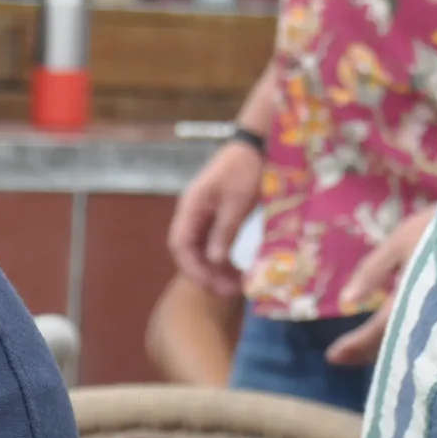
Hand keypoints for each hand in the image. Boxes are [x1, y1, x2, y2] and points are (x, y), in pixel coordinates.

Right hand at [167, 139, 262, 297]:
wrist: (256, 146)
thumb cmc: (245, 168)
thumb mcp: (237, 201)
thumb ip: (224, 230)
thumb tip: (213, 260)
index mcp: (191, 206)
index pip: (180, 244)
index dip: (192, 268)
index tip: (210, 285)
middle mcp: (193, 212)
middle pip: (189, 250)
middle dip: (205, 273)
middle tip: (228, 291)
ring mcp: (204, 214)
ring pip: (202, 249)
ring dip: (215, 268)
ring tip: (236, 286)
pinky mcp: (217, 216)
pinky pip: (214, 242)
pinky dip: (223, 258)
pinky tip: (237, 271)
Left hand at [323, 206, 436, 368]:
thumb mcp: (401, 242)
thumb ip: (372, 271)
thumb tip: (344, 301)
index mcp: (409, 301)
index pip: (376, 333)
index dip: (354, 346)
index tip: (332, 357)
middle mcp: (426, 318)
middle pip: (392, 342)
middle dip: (366, 350)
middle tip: (341, 357)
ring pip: (408, 340)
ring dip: (385, 345)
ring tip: (365, 348)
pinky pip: (423, 332)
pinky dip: (406, 336)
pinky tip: (398, 331)